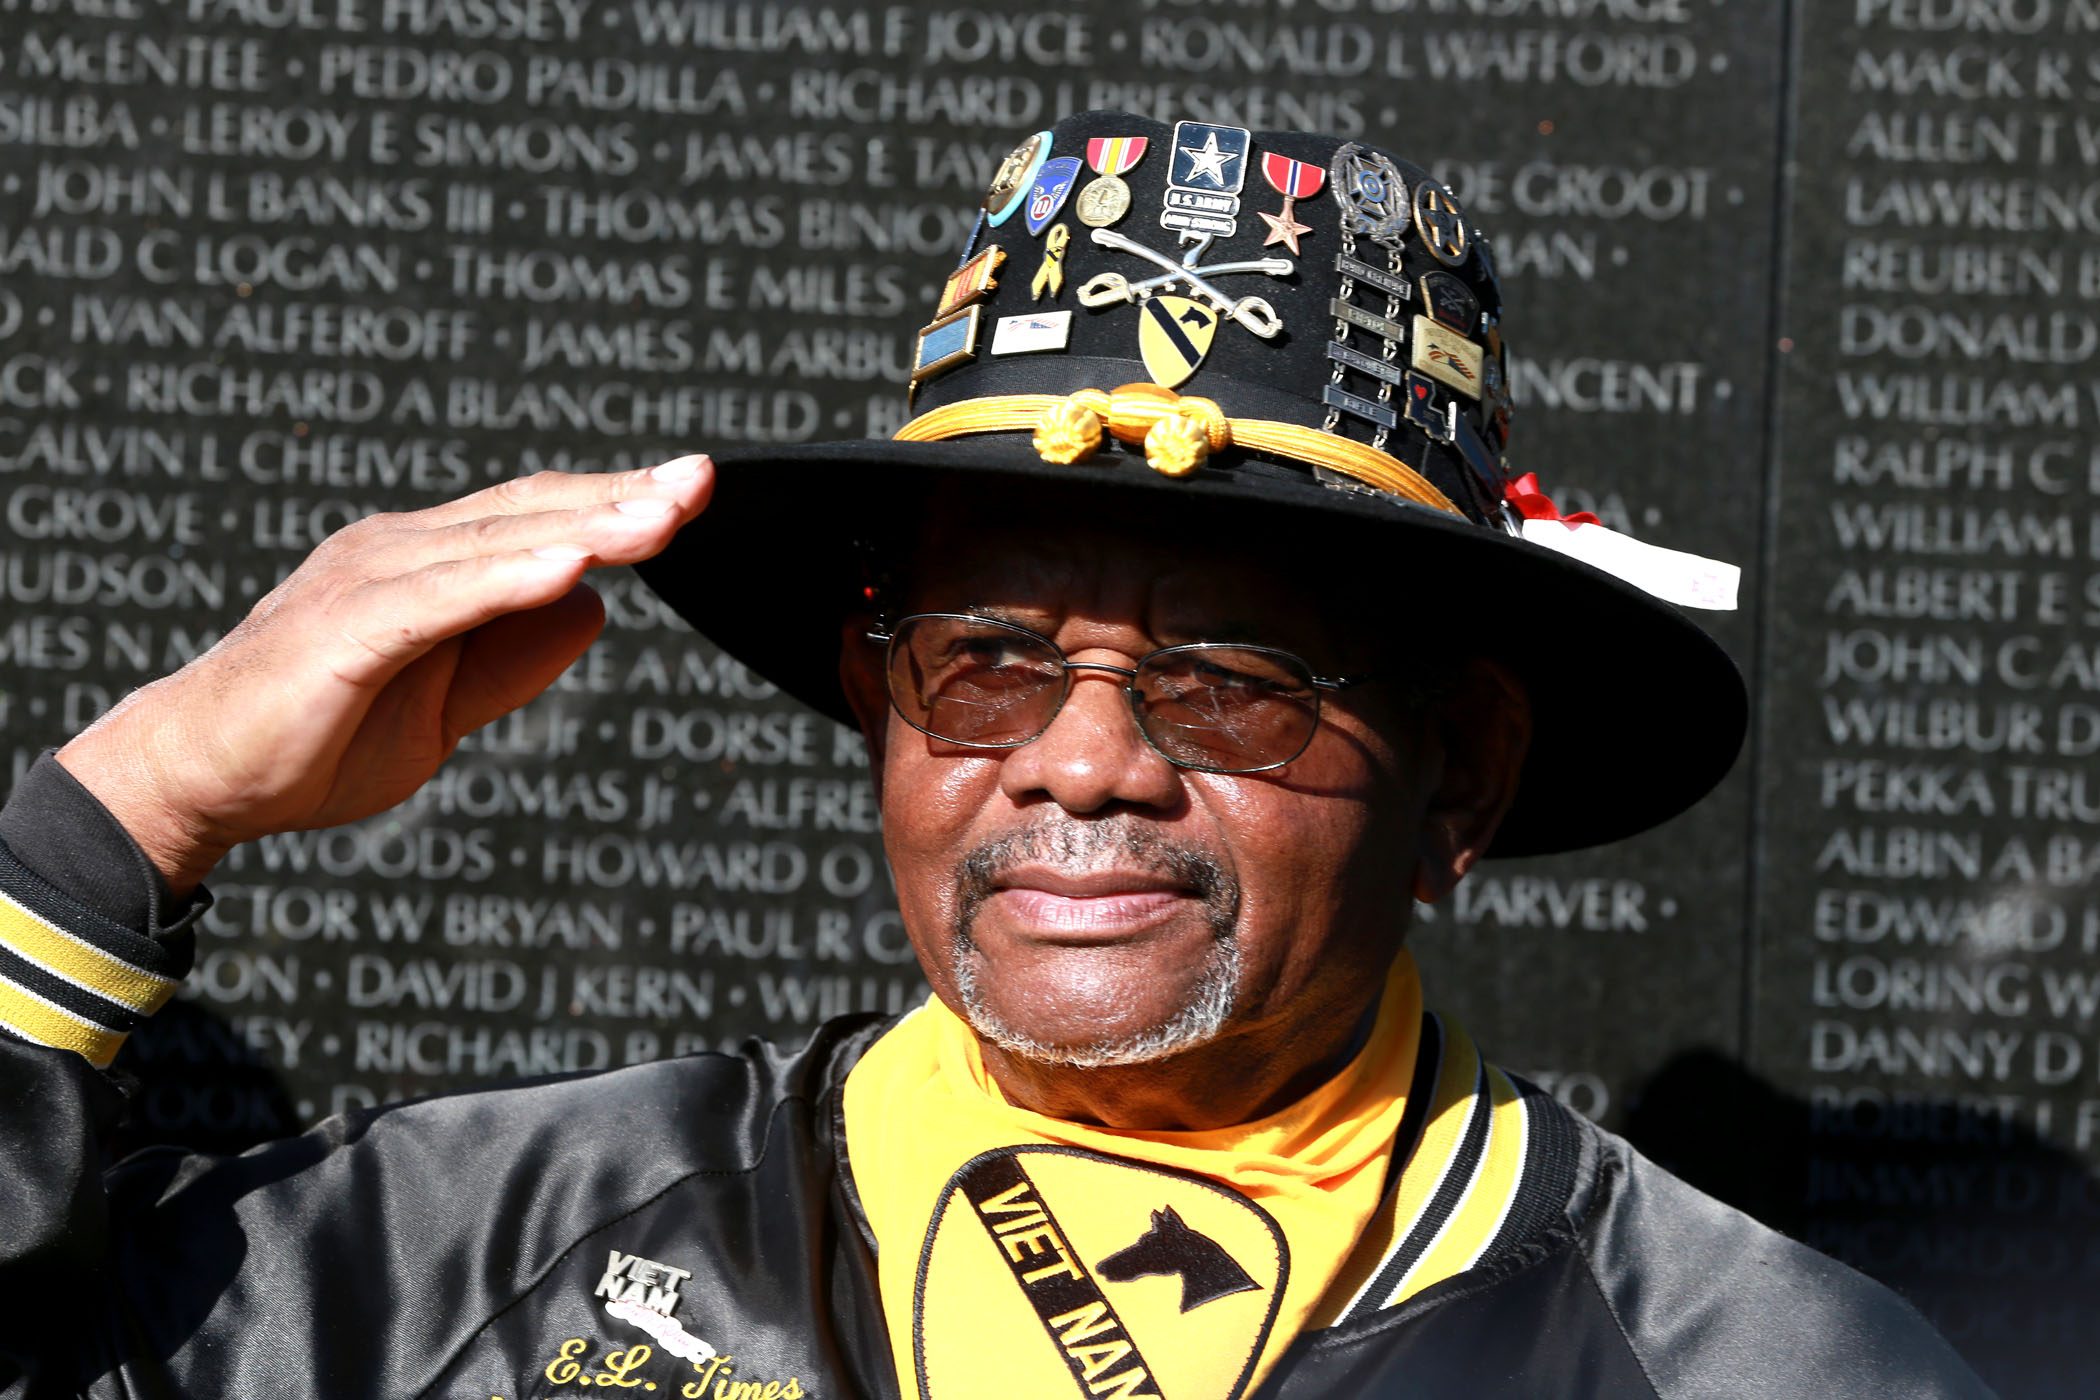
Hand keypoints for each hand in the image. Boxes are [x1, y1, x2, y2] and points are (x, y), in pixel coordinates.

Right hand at [56, 456, 714, 895]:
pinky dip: (507, 580)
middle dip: (621, 495)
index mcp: (424, 562)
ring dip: (584, 526)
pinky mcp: (342, 630)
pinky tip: (569, 569)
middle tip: (699, 481)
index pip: (536, 516)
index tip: (692, 487)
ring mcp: (366, 582)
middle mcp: (397, 552)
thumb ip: (513, 660)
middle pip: (527, 511)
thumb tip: (594, 609)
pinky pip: (439, 600)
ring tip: (660, 518)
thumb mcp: (445, 708)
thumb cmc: (311, 740)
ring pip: (494, 543)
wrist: (198, 777)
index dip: (615, 499)